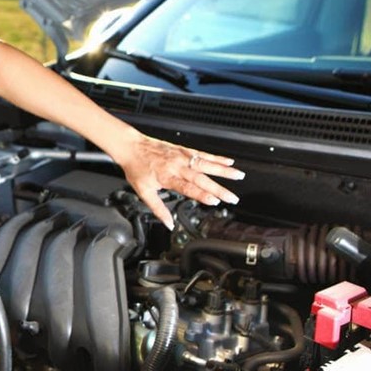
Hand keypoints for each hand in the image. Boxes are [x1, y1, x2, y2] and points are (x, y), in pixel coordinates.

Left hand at [117, 133, 244, 229]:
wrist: (131, 147)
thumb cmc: (136, 168)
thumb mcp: (143, 192)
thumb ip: (158, 209)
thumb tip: (168, 224)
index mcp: (167, 177)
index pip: (188, 188)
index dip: (202, 195)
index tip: (215, 201)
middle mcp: (177, 166)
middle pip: (201, 178)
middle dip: (219, 188)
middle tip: (233, 197)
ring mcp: (182, 157)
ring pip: (206, 164)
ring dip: (224, 170)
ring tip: (239, 175)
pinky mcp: (184, 150)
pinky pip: (202, 154)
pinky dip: (216, 158)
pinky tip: (228, 161)